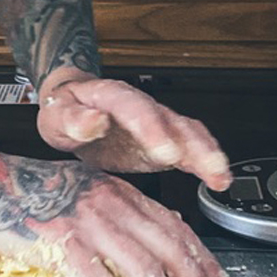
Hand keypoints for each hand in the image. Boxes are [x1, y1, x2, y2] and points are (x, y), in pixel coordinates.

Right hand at [0, 149, 235, 276]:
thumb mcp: (86, 190)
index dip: (204, 262)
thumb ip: (121, 210)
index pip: (174, 229)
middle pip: (168, 250)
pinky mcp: (59, 240)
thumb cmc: (31, 191)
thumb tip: (157, 237)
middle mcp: (110, 203)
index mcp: (119, 192)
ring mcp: (86, 221)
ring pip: (141, 267)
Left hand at [35, 70, 232, 190]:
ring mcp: (155, 123)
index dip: (152, 127)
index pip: (133, 106)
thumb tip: (94, 120)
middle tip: (207, 164)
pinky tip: (219, 180)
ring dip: (206, 152)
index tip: (165, 150)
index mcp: (111, 96)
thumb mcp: (56, 114)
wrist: (72, 110)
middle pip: (170, 119)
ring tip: (220, 175)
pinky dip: (205, 162)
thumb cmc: (64, 110)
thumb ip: (72, 118)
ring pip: (187, 132)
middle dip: (191, 142)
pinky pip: (189, 148)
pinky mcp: (162, 142)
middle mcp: (140, 106)